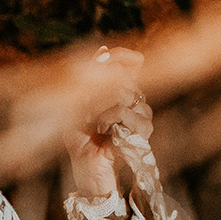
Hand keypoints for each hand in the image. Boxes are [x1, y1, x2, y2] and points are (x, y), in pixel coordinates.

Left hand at [64, 45, 149, 197]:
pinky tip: (102, 131)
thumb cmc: (80, 140)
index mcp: (121, 93)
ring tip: (93, 124)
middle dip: (99, 92)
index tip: (105, 54)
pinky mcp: (143, 131)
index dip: (121, 55)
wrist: (87, 169)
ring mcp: (143, 115)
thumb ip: (89, 79)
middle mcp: (136, 101)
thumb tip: (102, 50)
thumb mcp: (76, 105)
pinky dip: (109, 119)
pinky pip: (127, 112)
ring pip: (126, 95)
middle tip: (86, 111)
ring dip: (102, 108)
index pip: (129, 65)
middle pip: (124, 79)